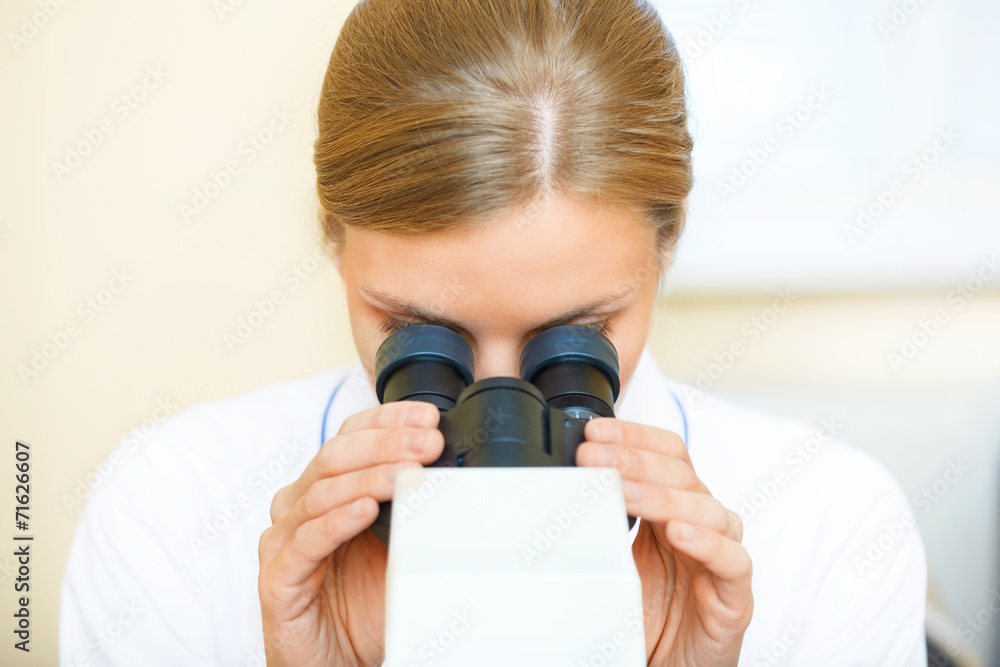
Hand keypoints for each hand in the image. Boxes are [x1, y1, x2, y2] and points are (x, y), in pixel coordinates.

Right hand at [257, 400, 443, 665]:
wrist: (344, 663)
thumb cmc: (367, 607)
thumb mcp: (402, 548)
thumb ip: (416, 509)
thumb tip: (459, 473)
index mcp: (326, 490)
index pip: (350, 437)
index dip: (386, 420)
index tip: (427, 416)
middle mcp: (299, 508)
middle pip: (335, 457)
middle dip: (387, 444)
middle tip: (429, 443)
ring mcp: (284, 542)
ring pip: (321, 494)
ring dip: (369, 478)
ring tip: (407, 473)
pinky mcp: (278, 580)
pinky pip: (306, 543)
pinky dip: (337, 522)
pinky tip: (365, 510)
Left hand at [577, 418, 753, 665]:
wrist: (665, 666)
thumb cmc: (647, 613)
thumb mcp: (616, 558)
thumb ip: (604, 521)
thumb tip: (565, 482)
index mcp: (675, 507)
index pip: (667, 454)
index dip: (634, 436)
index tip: (595, 432)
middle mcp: (702, 524)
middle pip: (681, 474)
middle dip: (633, 460)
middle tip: (593, 457)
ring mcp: (722, 556)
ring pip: (707, 510)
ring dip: (662, 497)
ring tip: (626, 494)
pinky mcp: (735, 596)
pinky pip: (732, 561)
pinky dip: (707, 543)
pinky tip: (679, 534)